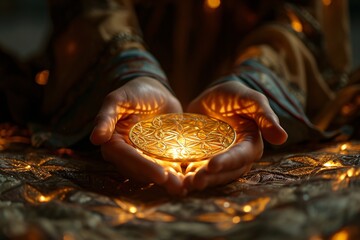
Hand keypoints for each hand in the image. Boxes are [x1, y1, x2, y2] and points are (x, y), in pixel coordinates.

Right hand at [90, 77, 183, 194]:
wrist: (156, 92)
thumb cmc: (134, 92)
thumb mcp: (118, 99)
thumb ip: (106, 117)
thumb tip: (96, 139)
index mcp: (113, 142)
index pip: (125, 157)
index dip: (141, 166)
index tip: (160, 174)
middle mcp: (127, 153)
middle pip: (140, 171)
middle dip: (158, 178)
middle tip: (177, 185)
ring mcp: (144, 156)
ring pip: (153, 173)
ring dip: (168, 182)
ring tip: (184, 187)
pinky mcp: (160, 156)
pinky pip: (167, 167)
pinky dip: (177, 175)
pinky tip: (189, 181)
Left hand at [184, 80, 287, 190]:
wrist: (213, 97)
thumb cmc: (234, 96)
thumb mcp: (250, 99)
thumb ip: (265, 116)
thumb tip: (283, 138)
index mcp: (250, 144)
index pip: (241, 156)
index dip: (227, 162)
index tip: (211, 165)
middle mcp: (236, 157)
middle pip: (225, 172)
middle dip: (210, 178)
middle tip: (194, 181)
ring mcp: (219, 160)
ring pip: (211, 176)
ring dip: (198, 180)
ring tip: (183, 184)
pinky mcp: (203, 159)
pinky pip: (196, 169)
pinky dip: (187, 175)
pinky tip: (176, 178)